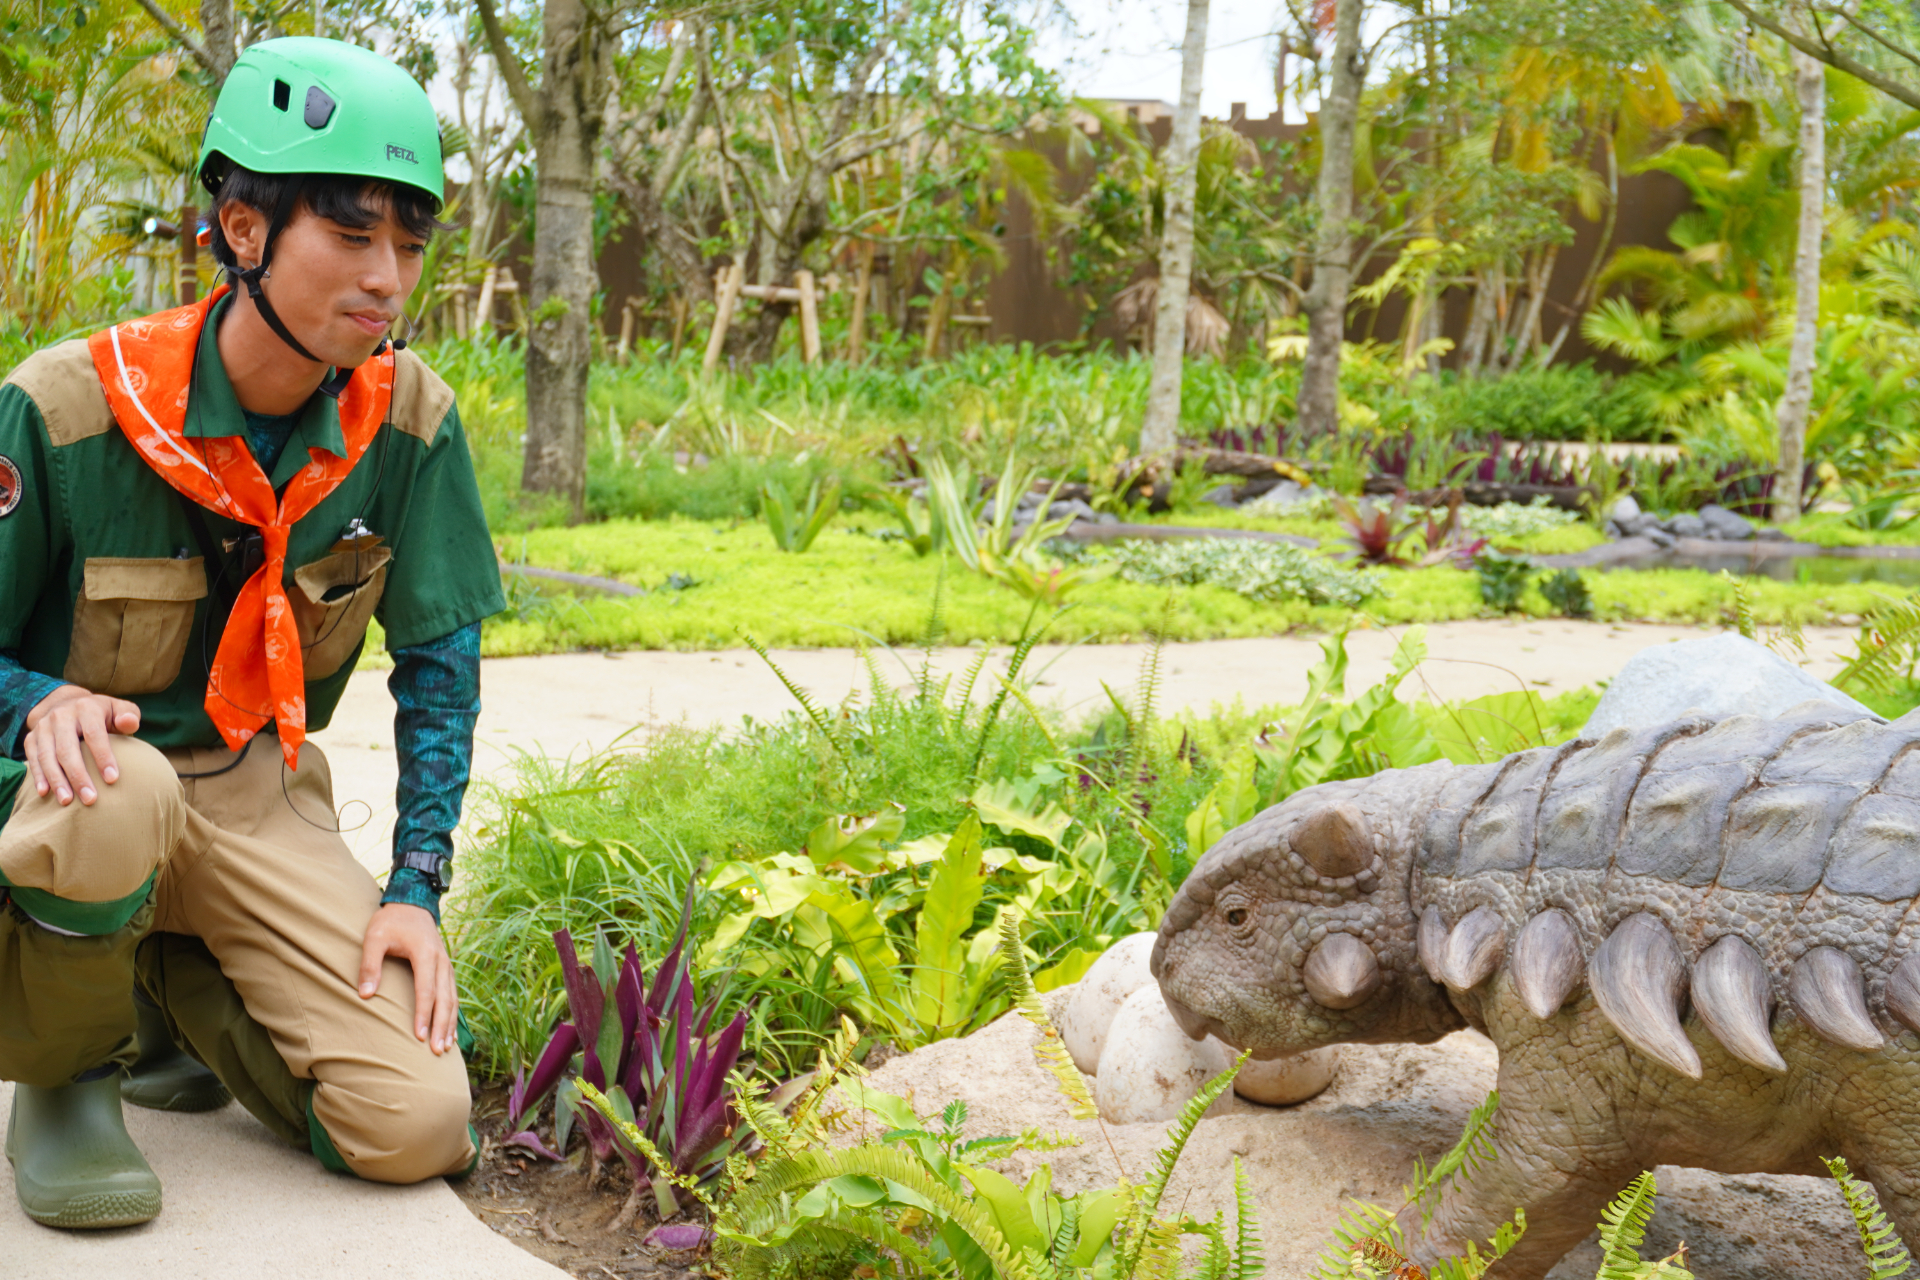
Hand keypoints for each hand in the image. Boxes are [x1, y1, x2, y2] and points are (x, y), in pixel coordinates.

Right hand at [23, 684, 141, 806]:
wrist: (66, 703)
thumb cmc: (102, 714)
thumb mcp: (119, 709)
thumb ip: (128, 716)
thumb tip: (129, 723)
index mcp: (86, 708)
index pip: (94, 734)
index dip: (103, 756)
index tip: (112, 779)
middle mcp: (61, 716)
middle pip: (67, 749)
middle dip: (78, 776)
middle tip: (90, 799)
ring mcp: (43, 727)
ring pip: (47, 756)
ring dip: (57, 781)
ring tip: (67, 802)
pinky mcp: (31, 738)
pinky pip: (33, 759)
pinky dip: (38, 777)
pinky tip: (45, 793)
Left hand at [358, 903, 457, 1054]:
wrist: (412, 903)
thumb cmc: (390, 922)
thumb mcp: (374, 938)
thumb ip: (369, 965)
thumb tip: (365, 995)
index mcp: (425, 954)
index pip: (425, 990)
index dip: (422, 1014)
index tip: (418, 1037)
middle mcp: (441, 960)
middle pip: (444, 999)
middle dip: (441, 1026)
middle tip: (437, 1050)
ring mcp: (446, 964)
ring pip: (452, 998)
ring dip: (449, 1023)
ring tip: (445, 1047)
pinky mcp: (446, 967)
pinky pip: (452, 993)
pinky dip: (452, 1013)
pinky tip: (450, 1030)